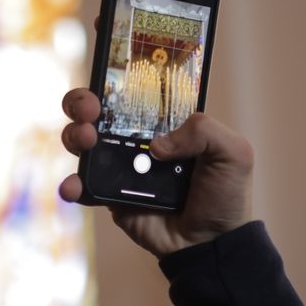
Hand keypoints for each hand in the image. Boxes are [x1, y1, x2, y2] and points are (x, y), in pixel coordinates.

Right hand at [58, 88, 254, 257]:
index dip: (116, 73)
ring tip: (87, 140)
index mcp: (165, 122)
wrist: (211, 245)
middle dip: (83, 101)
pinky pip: (83, 186)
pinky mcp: (110, 196)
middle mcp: (138, 140)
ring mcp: (120, 167)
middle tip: (91, 109)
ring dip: (75, 134)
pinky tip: (74, 186)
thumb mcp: (234, 152)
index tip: (106, 61)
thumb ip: (204, 130)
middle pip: (98, 110)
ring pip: (82, 141)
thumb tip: (156, 144)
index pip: (135, 89)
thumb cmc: (226, 196)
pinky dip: (72, 184)